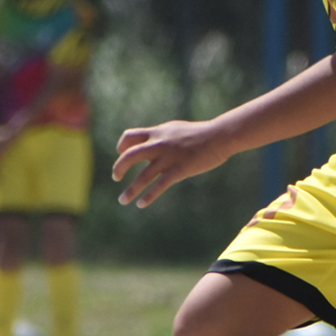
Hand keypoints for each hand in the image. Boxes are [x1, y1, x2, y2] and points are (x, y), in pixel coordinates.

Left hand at [112, 119, 231, 207]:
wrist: (219, 136)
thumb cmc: (199, 134)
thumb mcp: (175, 130)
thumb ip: (161, 138)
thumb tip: (152, 144)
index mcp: (157, 133)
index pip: (129, 137)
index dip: (121, 146)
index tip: (121, 154)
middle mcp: (159, 145)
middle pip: (129, 156)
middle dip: (119, 168)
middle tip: (116, 177)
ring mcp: (168, 158)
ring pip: (143, 177)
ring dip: (130, 190)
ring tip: (122, 200)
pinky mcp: (179, 170)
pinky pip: (159, 186)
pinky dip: (149, 196)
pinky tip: (141, 204)